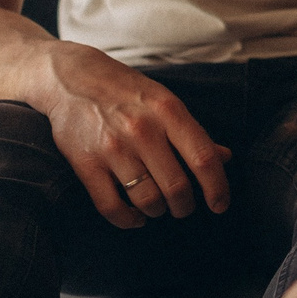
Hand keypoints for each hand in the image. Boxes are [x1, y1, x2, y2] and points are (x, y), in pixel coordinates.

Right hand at [32, 43, 232, 227]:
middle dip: (185, 205)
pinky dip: (128, 220)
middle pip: (176, 186)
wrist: (71, 78)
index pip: (203, 158)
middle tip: (183, 206)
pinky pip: (111, 206)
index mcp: (168, 112)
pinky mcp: (85, 163)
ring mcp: (112, 147)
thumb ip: (193, 132)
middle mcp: (142, 130)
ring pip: (147, 200)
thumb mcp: (165, 102)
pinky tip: (135, 215)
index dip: (217, 187)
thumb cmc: (126, 92)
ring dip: (158, 212)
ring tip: (158, 207)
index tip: (220, 205)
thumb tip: (225, 158)